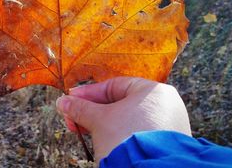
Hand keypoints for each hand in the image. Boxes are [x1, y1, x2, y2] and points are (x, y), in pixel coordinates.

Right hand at [56, 77, 191, 160]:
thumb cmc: (127, 139)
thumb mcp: (98, 120)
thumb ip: (80, 108)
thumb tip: (63, 102)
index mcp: (153, 91)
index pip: (114, 85)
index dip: (89, 93)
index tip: (71, 99)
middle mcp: (165, 106)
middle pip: (119, 103)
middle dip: (92, 112)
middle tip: (73, 118)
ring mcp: (168, 126)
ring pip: (127, 119)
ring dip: (101, 124)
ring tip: (83, 132)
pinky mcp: (165, 145)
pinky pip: (136, 133)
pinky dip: (118, 135)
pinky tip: (102, 141)